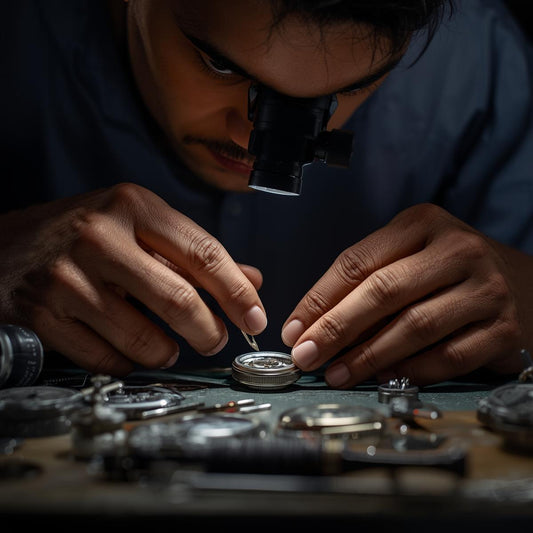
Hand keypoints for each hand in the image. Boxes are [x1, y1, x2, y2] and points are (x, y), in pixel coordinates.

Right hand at [0, 183, 266, 374]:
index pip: (204, 252)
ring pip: (142, 337)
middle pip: (178, 299)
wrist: (5, 245)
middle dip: (209, 331)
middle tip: (215, 340)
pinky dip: (128, 362)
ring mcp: (67, 277)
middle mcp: (100, 237)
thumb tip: (251, 280)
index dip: (237, 291)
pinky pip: (104, 357)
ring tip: (173, 348)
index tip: (255, 316)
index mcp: (133, 206)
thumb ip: (194, 253)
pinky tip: (132, 352)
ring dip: (169, 352)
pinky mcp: (43, 314)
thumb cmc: (82, 232)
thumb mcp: (139, 225)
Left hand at [282, 203, 532, 387]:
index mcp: (422, 224)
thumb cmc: (448, 271)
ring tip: (335, 374)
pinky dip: (410, 370)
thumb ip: (366, 281)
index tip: (294, 329)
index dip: (319, 299)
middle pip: (382, 292)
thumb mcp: (409, 256)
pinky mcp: (504, 329)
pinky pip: (447, 357)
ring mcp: (485, 289)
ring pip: (413, 326)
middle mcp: (457, 250)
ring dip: (367, 356)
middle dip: (335, 328)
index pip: (357, 262)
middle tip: (306, 356)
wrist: (522, 284)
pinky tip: (381, 378)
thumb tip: (311, 326)